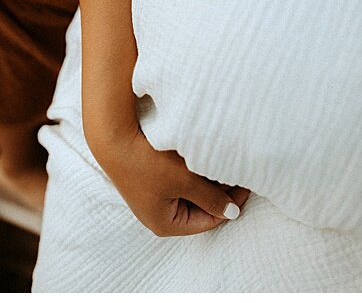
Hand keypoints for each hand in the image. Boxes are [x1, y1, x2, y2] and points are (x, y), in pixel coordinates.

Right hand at [95, 128, 249, 236]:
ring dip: (207, 180)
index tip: (248, 183)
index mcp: (166, 224)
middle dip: (219, 190)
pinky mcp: (152, 182)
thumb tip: (232, 213)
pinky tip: (203, 158)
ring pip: (192, 193)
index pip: (211, 220)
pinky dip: (194, 173)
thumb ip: (212, 198)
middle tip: (238, 171)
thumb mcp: (185, 181)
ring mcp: (155, 199)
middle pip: (201, 207)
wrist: (113, 136)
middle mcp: (159, 215)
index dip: (232, 202)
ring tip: (222, 163)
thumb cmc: (148, 161)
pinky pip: (181, 182)